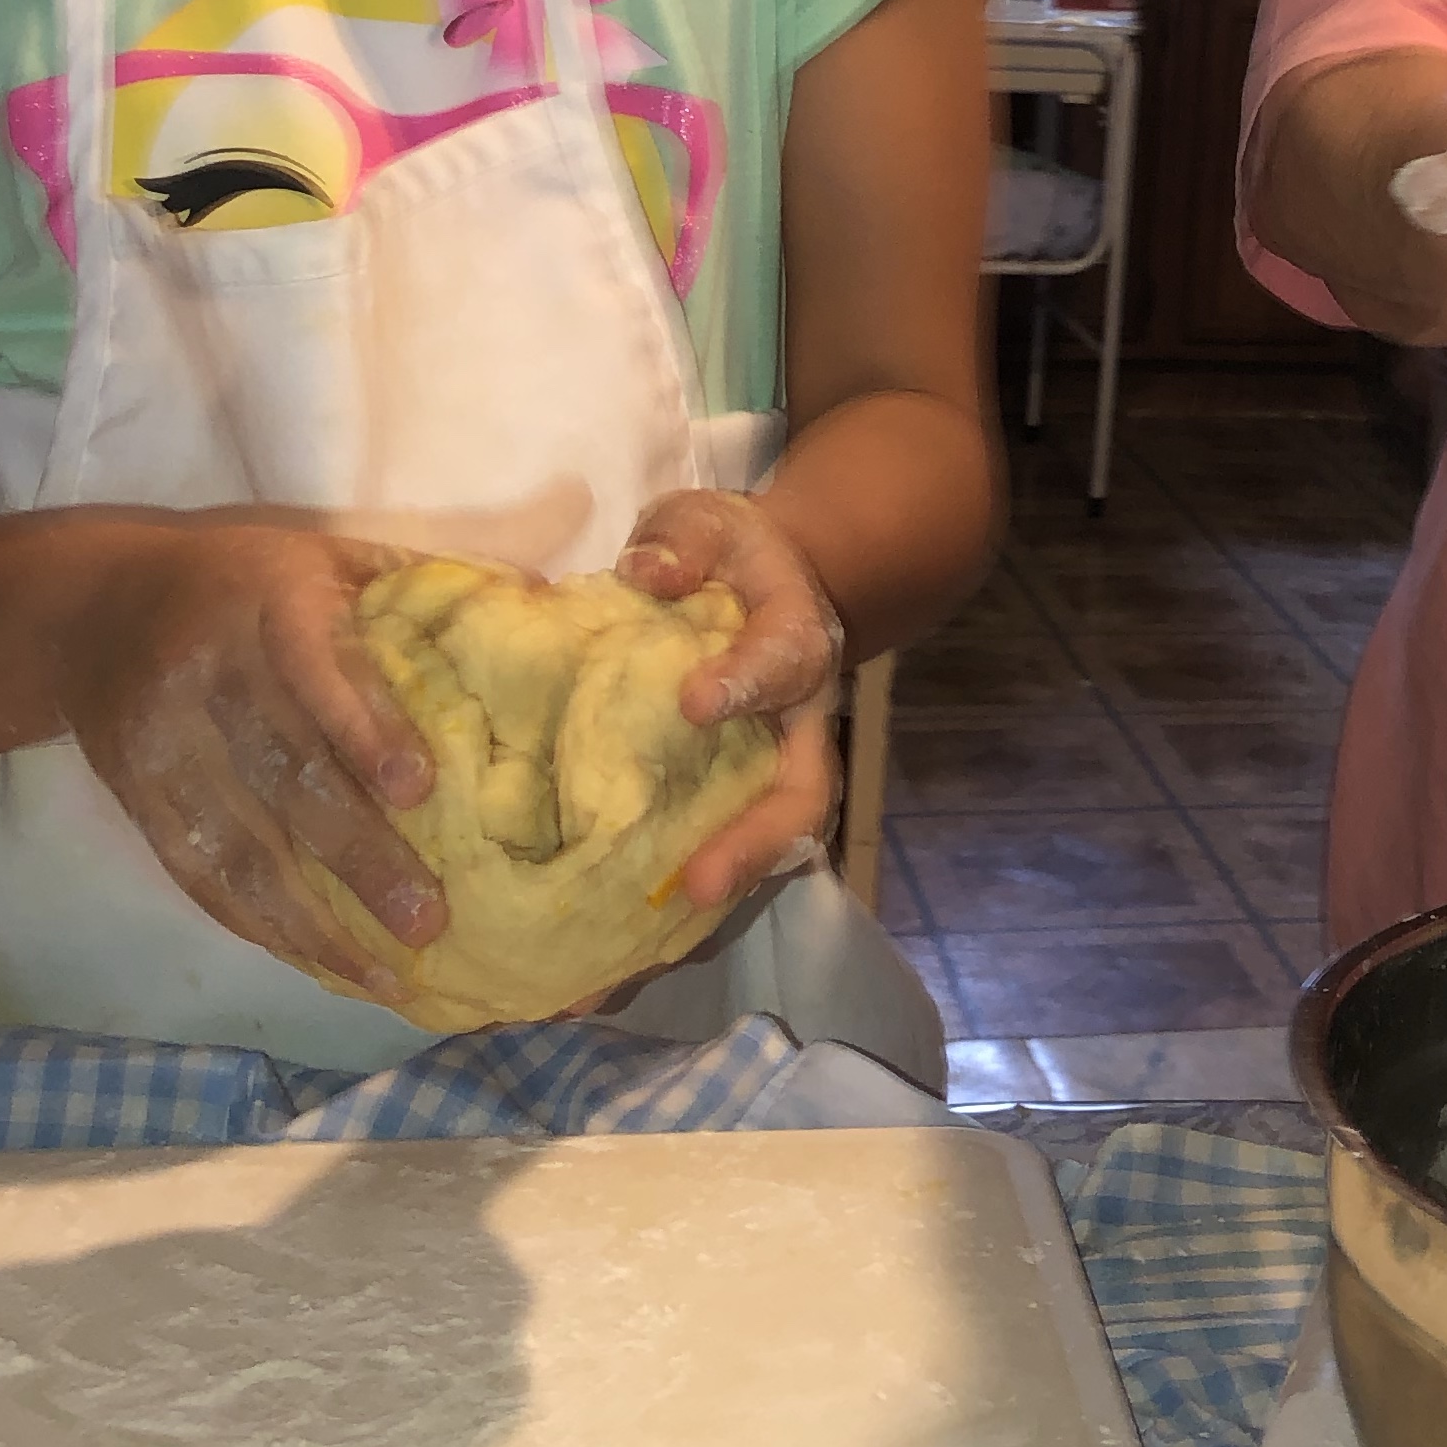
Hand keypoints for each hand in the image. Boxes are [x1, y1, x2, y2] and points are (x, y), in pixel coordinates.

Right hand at [50, 517, 445, 998]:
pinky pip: (197, 872)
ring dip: (309, 921)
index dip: (364, 728)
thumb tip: (535, 610)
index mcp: (267, 600)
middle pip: (281, 773)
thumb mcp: (319, 555)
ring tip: (383, 975)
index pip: (314, 669)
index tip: (420, 792)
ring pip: (235, 843)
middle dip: (355, 856)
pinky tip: (316, 963)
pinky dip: (258, 925)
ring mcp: (161, 742)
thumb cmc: (244, 580)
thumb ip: (411, 587)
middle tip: (427, 921)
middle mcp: (206, 672)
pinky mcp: (135, 797)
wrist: (91, 608)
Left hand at [616, 487, 842, 908]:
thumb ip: (682, 539)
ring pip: (777, 835)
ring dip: (729, 879)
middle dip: (758, 840)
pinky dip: (699, 886)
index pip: (787, 661)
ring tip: (665, 922)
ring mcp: (778, 762)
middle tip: (698, 881)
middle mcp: (802, 716)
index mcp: (797, 634)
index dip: (748, 683)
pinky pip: (731, 843)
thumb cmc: (726, 552)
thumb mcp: (706, 520)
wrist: (766, 581)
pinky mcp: (742, 790)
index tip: (695, 703)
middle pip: (805, 791)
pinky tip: (641, 925)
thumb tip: (651, 573)